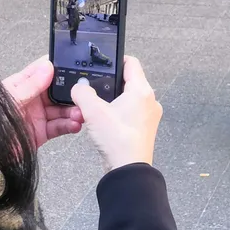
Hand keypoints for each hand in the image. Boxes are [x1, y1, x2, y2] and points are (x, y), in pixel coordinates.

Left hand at [3, 57, 82, 149]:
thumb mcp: (11, 100)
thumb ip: (30, 85)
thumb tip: (47, 67)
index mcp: (21, 85)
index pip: (42, 71)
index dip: (57, 68)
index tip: (73, 67)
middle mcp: (31, 99)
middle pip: (57, 91)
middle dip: (70, 93)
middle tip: (82, 95)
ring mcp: (38, 115)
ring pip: (61, 110)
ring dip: (72, 111)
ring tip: (79, 114)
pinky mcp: (42, 132)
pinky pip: (59, 126)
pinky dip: (69, 125)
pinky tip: (75, 124)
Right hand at [71, 56, 162, 172]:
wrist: (128, 170)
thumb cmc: (118, 141)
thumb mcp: (93, 112)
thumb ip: (82, 93)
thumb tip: (79, 87)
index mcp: (142, 91)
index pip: (131, 62)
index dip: (116, 59)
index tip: (104, 62)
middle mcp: (150, 101)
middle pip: (130, 81)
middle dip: (111, 83)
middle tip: (96, 87)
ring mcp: (149, 116)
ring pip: (130, 98)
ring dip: (114, 99)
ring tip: (98, 106)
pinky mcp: (145, 128)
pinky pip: (131, 112)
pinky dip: (119, 113)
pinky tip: (106, 121)